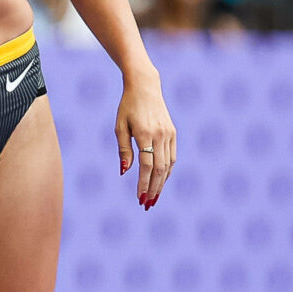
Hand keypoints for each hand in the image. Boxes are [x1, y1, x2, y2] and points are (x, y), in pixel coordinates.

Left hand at [115, 66, 176, 209]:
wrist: (145, 87)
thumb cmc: (127, 107)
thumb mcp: (120, 127)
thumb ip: (124, 150)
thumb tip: (125, 172)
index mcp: (144, 133)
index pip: (146, 165)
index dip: (143, 183)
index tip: (139, 198)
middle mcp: (160, 135)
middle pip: (159, 169)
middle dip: (153, 189)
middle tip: (147, 204)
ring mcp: (169, 134)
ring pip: (168, 165)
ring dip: (161, 183)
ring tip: (154, 197)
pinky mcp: (173, 133)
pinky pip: (172, 157)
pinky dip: (167, 171)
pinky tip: (161, 181)